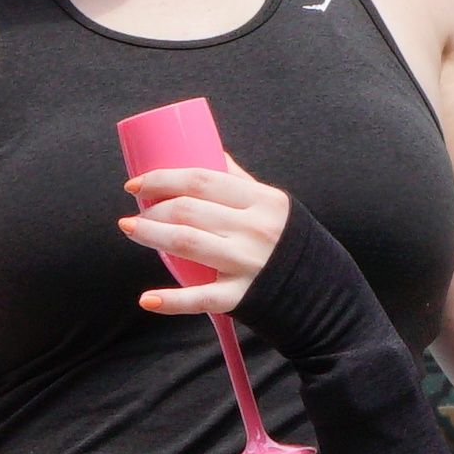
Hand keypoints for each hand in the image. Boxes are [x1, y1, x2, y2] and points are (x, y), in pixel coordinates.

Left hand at [119, 161, 287, 318]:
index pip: (201, 180)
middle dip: (153, 209)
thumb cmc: (288, 243)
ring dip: (150, 235)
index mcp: (262, 201)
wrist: (323, 293)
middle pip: (188, 210)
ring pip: (186, 243)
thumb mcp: (274, 206)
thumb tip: (211, 153)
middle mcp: (255, 229)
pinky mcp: (241, 297)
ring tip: (130, 230)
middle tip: (135, 214)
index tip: (135, 183)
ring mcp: (247, 263)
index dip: (162, 178)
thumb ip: (241, 182)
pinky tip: (147, 299)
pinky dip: (170, 301)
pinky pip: (200, 299)